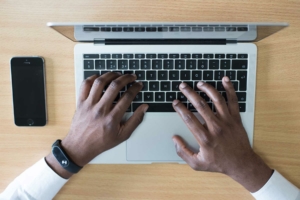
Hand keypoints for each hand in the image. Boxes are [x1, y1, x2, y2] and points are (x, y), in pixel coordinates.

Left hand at [46, 72, 147, 177]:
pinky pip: (85, 85)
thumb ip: (135, 121)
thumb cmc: (101, 141)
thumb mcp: (122, 135)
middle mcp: (100, 110)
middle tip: (132, 76)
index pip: (127, 97)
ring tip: (118, 74)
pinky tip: (100, 77)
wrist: (80, 146)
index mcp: (112, 118)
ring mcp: (89, 105)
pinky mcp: (80, 102)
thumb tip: (144, 108)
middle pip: (115, 86)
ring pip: (100, 82)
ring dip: (111, 75)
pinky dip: (93, 78)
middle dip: (126, 78)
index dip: (135, 88)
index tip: (139, 84)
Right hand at [172, 77, 272, 192]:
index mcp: (205, 138)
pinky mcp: (236, 118)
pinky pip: (233, 101)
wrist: (241, 164)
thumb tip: (174, 139)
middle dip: (190, 93)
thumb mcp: (197, 164)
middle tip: (183, 86)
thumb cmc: (218, 163)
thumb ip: (183, 152)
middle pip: (201, 105)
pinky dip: (230, 89)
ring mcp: (227, 121)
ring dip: (207, 89)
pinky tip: (225, 80)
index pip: (189, 118)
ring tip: (199, 83)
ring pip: (217, 100)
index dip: (180, 108)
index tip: (175, 102)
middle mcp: (216, 127)